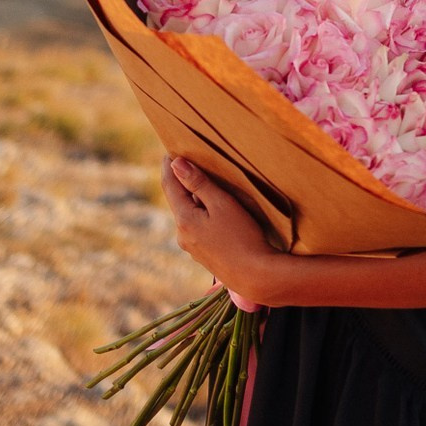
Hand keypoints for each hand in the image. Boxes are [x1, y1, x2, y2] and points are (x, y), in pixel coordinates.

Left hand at [161, 157, 280, 298]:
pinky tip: (216, 211)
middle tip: (190, 160)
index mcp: (184, 219)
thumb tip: (176, 164)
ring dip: (194, 198)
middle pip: (178, 200)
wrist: (256, 277)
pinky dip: (201, 213)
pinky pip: (197, 227)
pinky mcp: (203, 255)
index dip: (169, 165)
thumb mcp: (222, 204)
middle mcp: (182, 234)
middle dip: (182, 181)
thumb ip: (198, 183)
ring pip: (188, 214)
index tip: (171, 148)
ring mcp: (191, 247)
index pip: (169, 185)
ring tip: (206, 183)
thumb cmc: (243, 236)